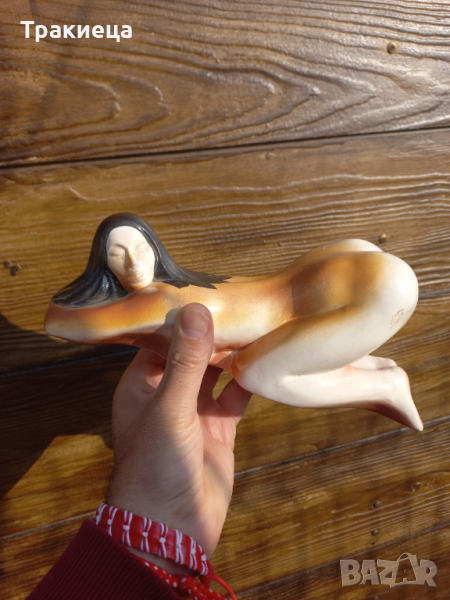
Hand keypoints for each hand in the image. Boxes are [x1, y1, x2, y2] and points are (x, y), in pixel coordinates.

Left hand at [105, 303, 251, 572]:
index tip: (211, 293)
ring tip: (258, 326)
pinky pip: (235, 398)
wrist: (171, 529)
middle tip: (243, 305)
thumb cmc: (155, 467)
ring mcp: (194, 412)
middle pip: (193, 354)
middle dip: (215, 334)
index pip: (163, 340)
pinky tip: (266, 363)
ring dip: (234, 356)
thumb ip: (186, 361)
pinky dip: (249, 382)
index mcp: (142, 384)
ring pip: (216, 374)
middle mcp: (167, 394)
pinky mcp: (218, 430)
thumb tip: (197, 309)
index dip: (185, 318)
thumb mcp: (170, 407)